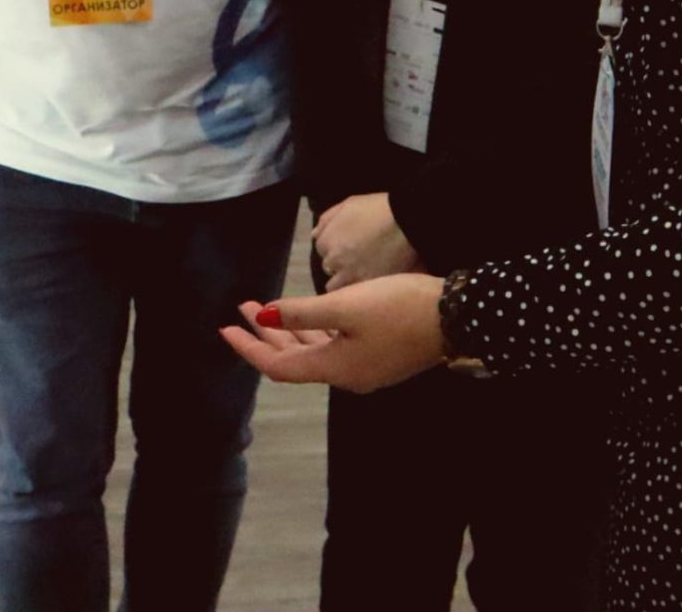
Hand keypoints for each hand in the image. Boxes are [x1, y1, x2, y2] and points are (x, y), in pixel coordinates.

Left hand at [218, 275, 447, 393]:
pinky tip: (309, 315)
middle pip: (294, 359)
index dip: (248, 348)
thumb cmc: (399, 308)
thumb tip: (263, 317)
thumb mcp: (346, 306)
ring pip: (315, 351)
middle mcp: (346, 375)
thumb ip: (302, 313)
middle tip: (243, 306)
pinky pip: (334, 347)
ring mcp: (365, 368)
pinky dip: (313, 331)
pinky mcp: (380, 356)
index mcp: (334, 368)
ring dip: (288, 329)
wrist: (458, 317)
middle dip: (266, 333)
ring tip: (265, 306)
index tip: (223, 330)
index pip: (278, 365)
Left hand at [312, 193, 420, 288]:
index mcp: (327, 240)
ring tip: (364, 275)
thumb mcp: (349, 204)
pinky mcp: (370, 287)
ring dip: (347, 282)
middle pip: (329, 269)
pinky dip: (363, 290)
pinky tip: (373, 283)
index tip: (349, 244)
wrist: (409, 221)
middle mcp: (335, 261)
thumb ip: (327, 220)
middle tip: (358, 259)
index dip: (336, 246)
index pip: (322, 250)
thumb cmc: (380, 208)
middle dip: (340, 265)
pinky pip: (359, 295)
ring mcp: (352, 277)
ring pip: (339, 288)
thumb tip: (315, 234)